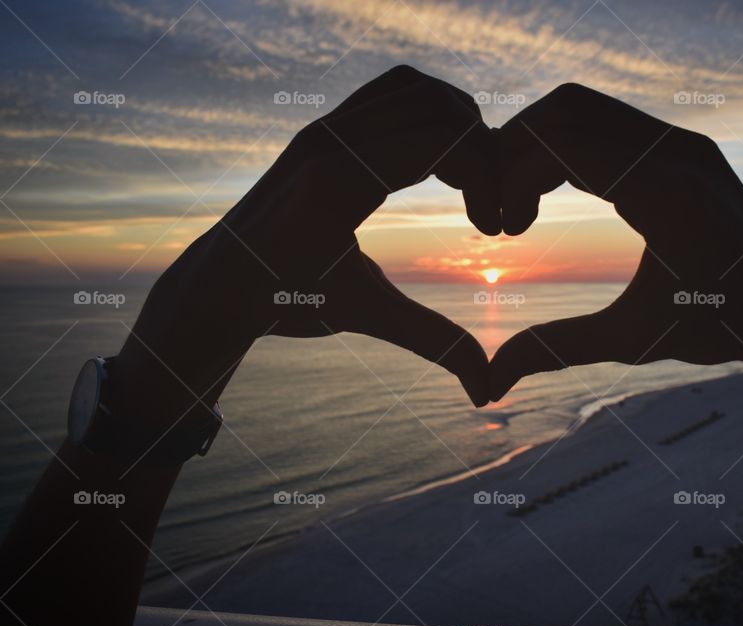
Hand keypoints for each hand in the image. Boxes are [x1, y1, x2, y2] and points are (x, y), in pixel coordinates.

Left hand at [112, 66, 501, 426]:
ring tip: (472, 177)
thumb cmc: (289, 302)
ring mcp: (323, 125)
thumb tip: (487, 393)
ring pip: (418, 90)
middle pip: (440, 109)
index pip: (443, 140)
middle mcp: (328, 141)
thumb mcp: (366, 317)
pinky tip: (440, 157)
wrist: (222, 281)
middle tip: (489, 207)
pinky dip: (429, 109)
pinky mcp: (323, 123)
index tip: (495, 230)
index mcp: (338, 184)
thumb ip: (433, 344)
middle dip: (482, 153)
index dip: (488, 177)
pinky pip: (391, 91)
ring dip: (459, 125)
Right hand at [489, 83, 742, 399]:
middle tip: (502, 214)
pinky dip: (568, 148)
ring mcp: (684, 140)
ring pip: (583, 108)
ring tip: (523, 209)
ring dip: (539, 147)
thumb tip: (489, 383)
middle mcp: (678, 150)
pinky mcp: (684, 144)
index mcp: (667, 191)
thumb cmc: (717, 328)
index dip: (510, 175)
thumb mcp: (630, 341)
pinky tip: (556, 197)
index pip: (560, 141)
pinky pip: (607, 123)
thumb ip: (555, 349)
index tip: (500, 230)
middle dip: (515, 150)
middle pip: (565, 108)